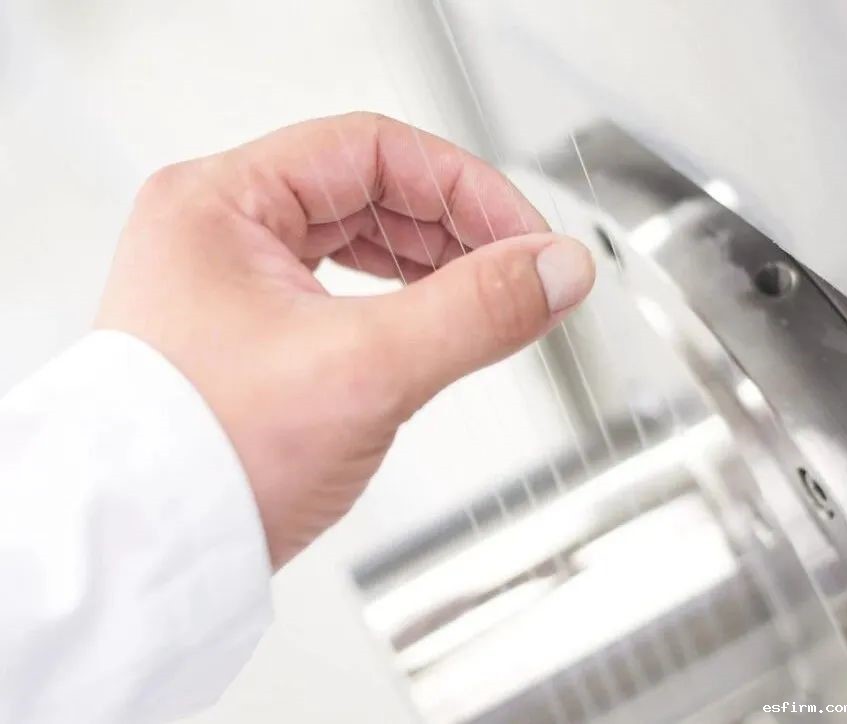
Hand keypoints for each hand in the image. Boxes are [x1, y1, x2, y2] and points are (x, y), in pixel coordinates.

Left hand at [96, 112, 594, 568]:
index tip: (524, 237)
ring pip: (353, 240)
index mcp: (219, 203)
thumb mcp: (362, 371)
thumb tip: (555, 269)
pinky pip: (338, 288)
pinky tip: (428, 320)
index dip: (463, 187)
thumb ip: (475, 311)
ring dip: (427, 263)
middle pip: (365, 190)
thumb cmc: (206, 458)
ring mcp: (229, 282)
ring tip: (483, 297)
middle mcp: (217, 231)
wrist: (149, 553)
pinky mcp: (248, 331)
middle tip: (515, 269)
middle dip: (452, 228)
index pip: (371, 150)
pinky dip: (393, 300)